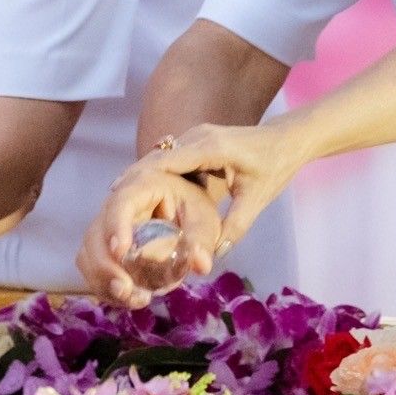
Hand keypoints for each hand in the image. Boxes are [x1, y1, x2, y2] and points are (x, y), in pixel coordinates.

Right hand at [77, 162, 227, 306]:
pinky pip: (92, 268)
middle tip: (127, 291)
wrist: (179, 206)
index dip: (116, 226)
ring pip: (88, 255)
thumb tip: (202, 265)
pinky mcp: (102, 248)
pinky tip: (127, 300)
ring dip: (104, 282)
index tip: (120, 252)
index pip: (121, 202)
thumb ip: (202, 239)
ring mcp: (105, 227)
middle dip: (105, 267)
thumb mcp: (202, 217)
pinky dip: (104, 287)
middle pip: (95, 234)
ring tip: (134, 300)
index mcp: (141, 187)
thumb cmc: (190, 205)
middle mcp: (115, 205)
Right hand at [87, 123, 299, 303]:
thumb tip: (212, 257)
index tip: (117, 197)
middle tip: (107, 207)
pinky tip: (135, 194)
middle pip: (155, 158)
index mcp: (212, 147)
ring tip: (113, 204)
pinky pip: (166, 158)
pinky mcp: (195, 143)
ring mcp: (195, 137)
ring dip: (137, 178)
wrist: (288, 139)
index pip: (168, 161)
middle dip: (131, 182)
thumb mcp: (258, 198)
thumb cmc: (276, 166)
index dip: (141, 178)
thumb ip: (235, 225)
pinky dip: (150, 175)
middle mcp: (197, 137)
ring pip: (157, 157)